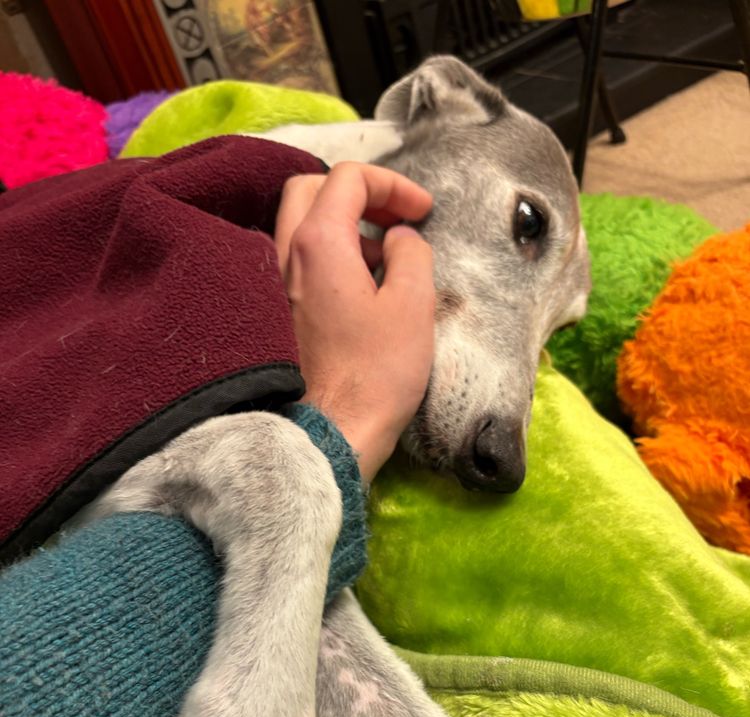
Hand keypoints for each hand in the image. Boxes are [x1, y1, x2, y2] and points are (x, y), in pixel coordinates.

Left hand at [275, 162, 434, 481]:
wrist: (330, 433)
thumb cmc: (375, 373)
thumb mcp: (414, 304)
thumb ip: (412, 252)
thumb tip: (399, 239)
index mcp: (318, 241)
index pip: (348, 178)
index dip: (393, 185)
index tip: (422, 212)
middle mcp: (284, 253)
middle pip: (311, 190)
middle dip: (359, 195)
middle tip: (395, 220)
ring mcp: (273, 285)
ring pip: (300, 226)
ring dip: (343, 227)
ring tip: (383, 261)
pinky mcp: (274, 313)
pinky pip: (295, 262)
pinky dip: (327, 257)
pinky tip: (356, 290)